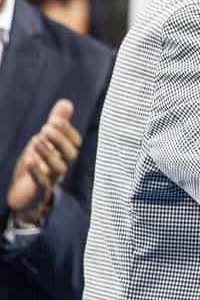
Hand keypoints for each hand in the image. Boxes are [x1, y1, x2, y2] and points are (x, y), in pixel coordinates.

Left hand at [7, 100, 80, 222]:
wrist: (23, 196)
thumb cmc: (36, 166)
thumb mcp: (44, 142)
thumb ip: (56, 124)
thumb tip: (66, 102)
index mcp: (63, 155)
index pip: (75, 142)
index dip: (67, 131)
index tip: (54, 120)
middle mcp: (61, 166)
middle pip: (71, 154)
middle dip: (60, 140)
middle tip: (46, 128)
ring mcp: (51, 180)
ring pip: (59, 168)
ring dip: (48, 153)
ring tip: (36, 140)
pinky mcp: (39, 192)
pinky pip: (42, 183)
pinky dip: (37, 171)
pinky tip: (29, 160)